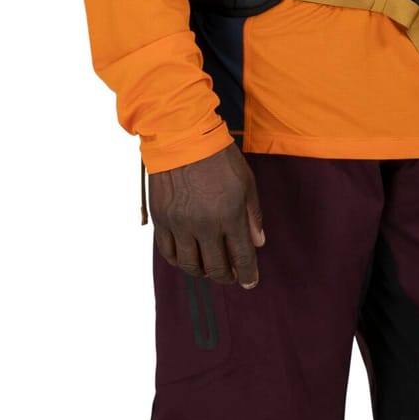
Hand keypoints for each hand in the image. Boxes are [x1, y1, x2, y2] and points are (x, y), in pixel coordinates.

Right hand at [147, 142, 265, 286]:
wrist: (181, 137)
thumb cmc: (219, 156)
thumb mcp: (246, 182)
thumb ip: (253, 215)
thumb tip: (258, 242)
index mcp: (229, 216)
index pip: (241, 257)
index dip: (248, 274)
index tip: (250, 282)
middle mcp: (203, 225)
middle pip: (215, 268)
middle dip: (226, 277)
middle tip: (231, 276)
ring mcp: (179, 224)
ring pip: (189, 265)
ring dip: (202, 272)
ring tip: (208, 268)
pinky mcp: (160, 219)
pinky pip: (167, 252)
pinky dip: (178, 261)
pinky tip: (187, 258)